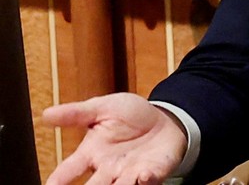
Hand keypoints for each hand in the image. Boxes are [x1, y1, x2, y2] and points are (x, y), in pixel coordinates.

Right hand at [43, 92, 187, 184]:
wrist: (165, 118)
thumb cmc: (131, 115)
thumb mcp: (103, 107)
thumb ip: (77, 113)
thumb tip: (47, 113)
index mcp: (91, 153)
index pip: (68, 171)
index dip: (57, 180)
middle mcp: (107, 168)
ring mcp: (129, 173)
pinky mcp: (152, 172)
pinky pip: (148, 180)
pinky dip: (146, 180)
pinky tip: (143, 175)